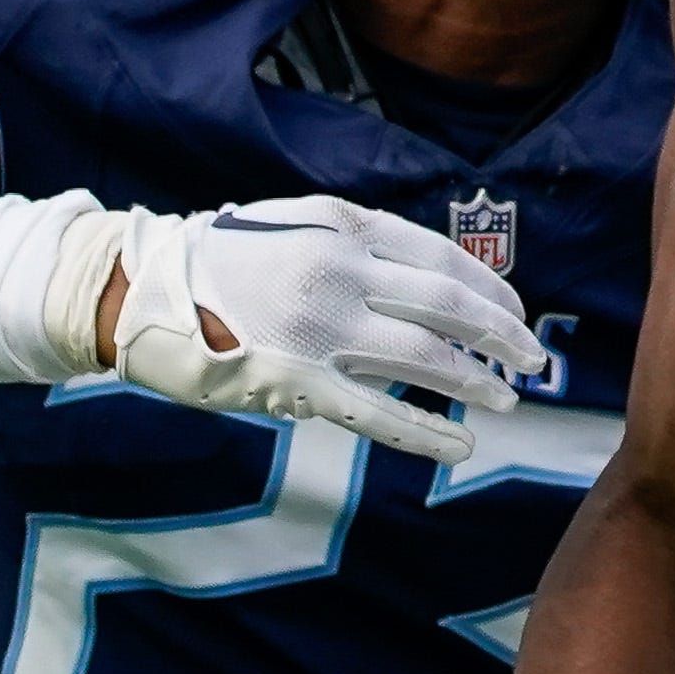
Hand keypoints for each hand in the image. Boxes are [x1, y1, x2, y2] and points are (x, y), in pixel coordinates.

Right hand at [94, 199, 545, 464]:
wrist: (141, 290)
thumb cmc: (219, 260)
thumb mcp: (293, 225)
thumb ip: (356, 246)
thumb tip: (423, 279)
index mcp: (343, 227)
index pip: (441, 256)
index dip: (489, 288)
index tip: (514, 310)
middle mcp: (339, 272)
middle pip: (448, 304)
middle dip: (501, 334)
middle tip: (533, 358)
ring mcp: (321, 329)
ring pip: (425, 359)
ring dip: (476, 382)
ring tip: (507, 400)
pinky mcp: (298, 382)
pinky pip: (378, 414)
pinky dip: (427, 434)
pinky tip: (459, 447)